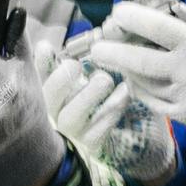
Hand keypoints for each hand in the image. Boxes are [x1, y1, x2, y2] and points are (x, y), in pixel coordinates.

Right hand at [53, 56, 179, 185]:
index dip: (41, 64)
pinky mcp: (93, 147)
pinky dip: (110, 111)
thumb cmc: (119, 99)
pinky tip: (125, 94)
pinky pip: (96, 131)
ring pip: (70, 117)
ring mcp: (75, 133)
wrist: (143, 138)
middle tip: (77, 65)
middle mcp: (61, 114)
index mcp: (61, 93)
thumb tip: (96, 38)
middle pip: (49, 98)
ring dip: (88, 95)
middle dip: (60, 80)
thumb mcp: (108, 76)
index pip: (43, 78)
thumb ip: (96, 61)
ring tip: (105, 80)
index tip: (47, 47)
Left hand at [82, 0, 185, 137]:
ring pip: (144, 85)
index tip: (116, 14)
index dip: (130, 18)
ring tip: (116, 63)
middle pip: (138, 61)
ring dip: (126, 73)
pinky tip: (136, 83)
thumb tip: (160, 27)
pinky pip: (157, 104)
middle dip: (112, 52)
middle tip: (97, 47)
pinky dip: (143, 92)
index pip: (154, 27)